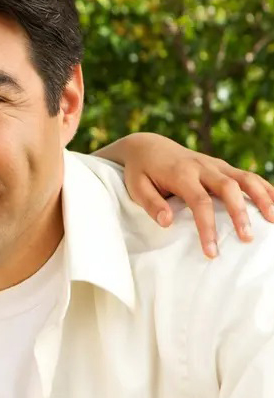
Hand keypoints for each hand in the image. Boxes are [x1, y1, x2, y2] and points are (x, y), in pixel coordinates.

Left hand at [95, 133, 273, 257]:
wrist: (147, 146)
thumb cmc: (140, 171)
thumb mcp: (136, 186)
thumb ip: (151, 204)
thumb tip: (167, 222)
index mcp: (180, 173)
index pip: (199, 201)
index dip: (207, 227)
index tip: (211, 251)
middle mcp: (201, 166)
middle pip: (227, 188)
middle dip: (239, 213)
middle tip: (247, 239)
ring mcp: (214, 164)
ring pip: (244, 178)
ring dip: (261, 197)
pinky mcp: (221, 166)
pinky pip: (247, 175)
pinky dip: (264, 188)